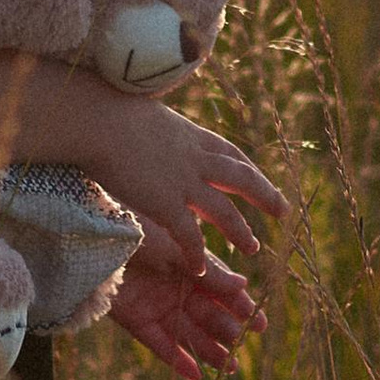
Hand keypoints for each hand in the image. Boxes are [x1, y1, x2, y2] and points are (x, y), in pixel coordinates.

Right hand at [83, 95, 283, 268]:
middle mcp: (194, 159)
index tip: (260, 178)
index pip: (229, 152)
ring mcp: (183, 182)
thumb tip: (146, 122)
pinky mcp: (165, 203)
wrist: (98, 120)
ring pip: (224, 211)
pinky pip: (189, 236)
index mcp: (190, 135)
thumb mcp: (144, 113)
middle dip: (264, 195)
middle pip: (240, 178)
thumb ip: (154, 129)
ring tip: (253, 250)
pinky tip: (200, 270)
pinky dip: (196, 254)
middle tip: (282, 211)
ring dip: (240, 232)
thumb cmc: (108, 109)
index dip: (248, 166)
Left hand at [109, 226, 265, 379]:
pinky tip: (196, 376)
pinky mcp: (136, 321)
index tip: (259, 323)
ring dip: (208, 351)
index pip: (221, 290)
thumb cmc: (138, 230)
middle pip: (206, 315)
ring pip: (188, 334)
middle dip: (226, 331)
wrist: (96, 235)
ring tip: (228, 368)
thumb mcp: (177, 249)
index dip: (240, 307)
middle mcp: (176, 287)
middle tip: (241, 344)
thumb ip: (208, 271)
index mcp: (190, 265)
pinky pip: (160, 344)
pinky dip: (177, 360)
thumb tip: (243, 286)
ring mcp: (157, 306)